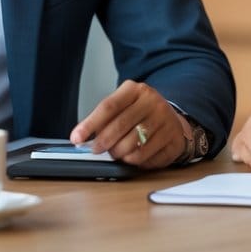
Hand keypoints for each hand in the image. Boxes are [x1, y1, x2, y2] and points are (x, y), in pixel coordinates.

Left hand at [70, 80, 189, 169]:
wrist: (172, 120)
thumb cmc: (140, 114)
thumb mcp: (124, 107)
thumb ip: (104, 119)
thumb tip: (81, 137)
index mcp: (136, 90)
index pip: (109, 106)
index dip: (90, 124)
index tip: (77, 138)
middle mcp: (153, 102)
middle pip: (120, 126)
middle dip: (103, 142)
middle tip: (96, 149)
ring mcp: (166, 120)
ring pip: (133, 145)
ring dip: (119, 154)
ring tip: (117, 152)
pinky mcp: (173, 139)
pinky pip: (146, 157)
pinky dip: (134, 161)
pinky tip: (134, 155)